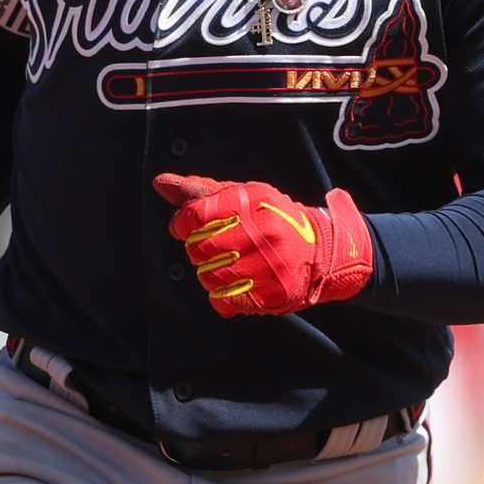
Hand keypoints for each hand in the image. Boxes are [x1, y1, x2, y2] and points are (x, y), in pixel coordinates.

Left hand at [153, 173, 373, 316]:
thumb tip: (160, 182)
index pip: (197, 214)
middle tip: (210, 248)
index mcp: (253, 202)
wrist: (323, 250)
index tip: (183, 228)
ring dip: (208, 273)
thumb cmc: (274, 219)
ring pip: (209, 277)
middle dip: (197, 249)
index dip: (182, 223)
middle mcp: (263, 232)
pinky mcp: (273, 294)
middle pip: (199, 248)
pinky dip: (221, 296)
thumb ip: (200, 191)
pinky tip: (235, 284)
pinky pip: (224, 302)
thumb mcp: (243, 196)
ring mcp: (269, 266)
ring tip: (224, 266)